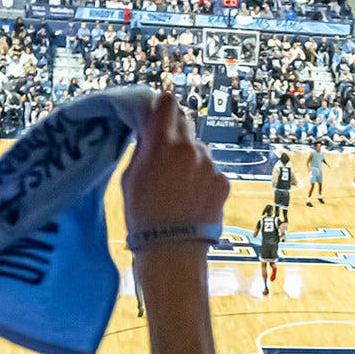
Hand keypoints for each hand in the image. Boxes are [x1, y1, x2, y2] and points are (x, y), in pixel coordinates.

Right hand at [123, 94, 228, 248]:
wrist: (172, 251)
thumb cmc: (143, 216)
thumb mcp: (130, 176)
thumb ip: (144, 148)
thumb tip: (150, 132)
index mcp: (162, 142)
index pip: (167, 102)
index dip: (162, 108)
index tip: (157, 116)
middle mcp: (190, 148)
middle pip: (185, 123)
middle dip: (175, 134)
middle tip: (165, 155)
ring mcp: (210, 165)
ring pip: (199, 149)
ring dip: (190, 158)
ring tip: (178, 186)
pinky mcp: (223, 182)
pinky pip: (211, 171)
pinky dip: (202, 179)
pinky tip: (192, 198)